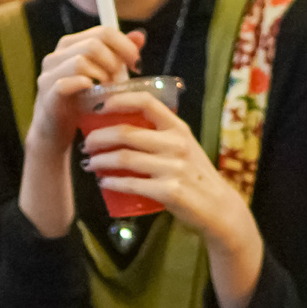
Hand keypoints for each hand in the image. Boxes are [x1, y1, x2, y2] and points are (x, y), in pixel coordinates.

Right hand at [25, 22, 142, 155]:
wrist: (55, 131)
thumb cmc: (80, 102)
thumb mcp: (102, 75)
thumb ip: (118, 54)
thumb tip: (139, 36)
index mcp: (70, 45)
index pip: (103, 32)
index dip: (125, 46)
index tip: (136, 64)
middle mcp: (57, 55)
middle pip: (93, 44)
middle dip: (114, 63)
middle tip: (122, 81)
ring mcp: (48, 74)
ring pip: (80, 62)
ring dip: (101, 77)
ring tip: (108, 91)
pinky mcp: (47, 95)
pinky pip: (65, 84)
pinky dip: (83, 87)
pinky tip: (94, 95)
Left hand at [80, 87, 256, 247]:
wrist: (219, 207)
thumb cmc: (195, 174)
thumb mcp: (184, 146)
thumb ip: (160, 134)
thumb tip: (119, 124)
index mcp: (178, 128)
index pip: (146, 102)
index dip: (119, 100)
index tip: (100, 107)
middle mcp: (176, 144)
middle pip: (126, 133)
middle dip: (98, 138)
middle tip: (87, 144)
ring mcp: (173, 168)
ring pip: (124, 159)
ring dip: (100, 161)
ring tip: (91, 163)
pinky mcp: (169, 192)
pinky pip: (131, 184)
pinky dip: (112, 183)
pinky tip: (104, 182)